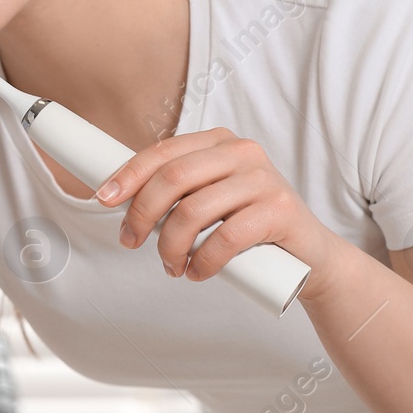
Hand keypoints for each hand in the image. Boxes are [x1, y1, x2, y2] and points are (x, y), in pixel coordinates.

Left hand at [96, 127, 341, 288]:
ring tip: (172, 266)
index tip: (103, 199)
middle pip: (172, 179)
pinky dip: (203, 261)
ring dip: (171, 247)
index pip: (163, 152)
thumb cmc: (249, 226)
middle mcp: (242, 151)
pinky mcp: (279, 210)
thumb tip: (119, 200)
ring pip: (192, 212)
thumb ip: (178, 192)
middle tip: (132, 242)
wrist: (310, 255)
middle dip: (142, 215)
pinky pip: (225, 238)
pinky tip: (198, 272)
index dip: (128, 175)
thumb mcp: (210, 199)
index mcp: (219, 141)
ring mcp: (263, 178)